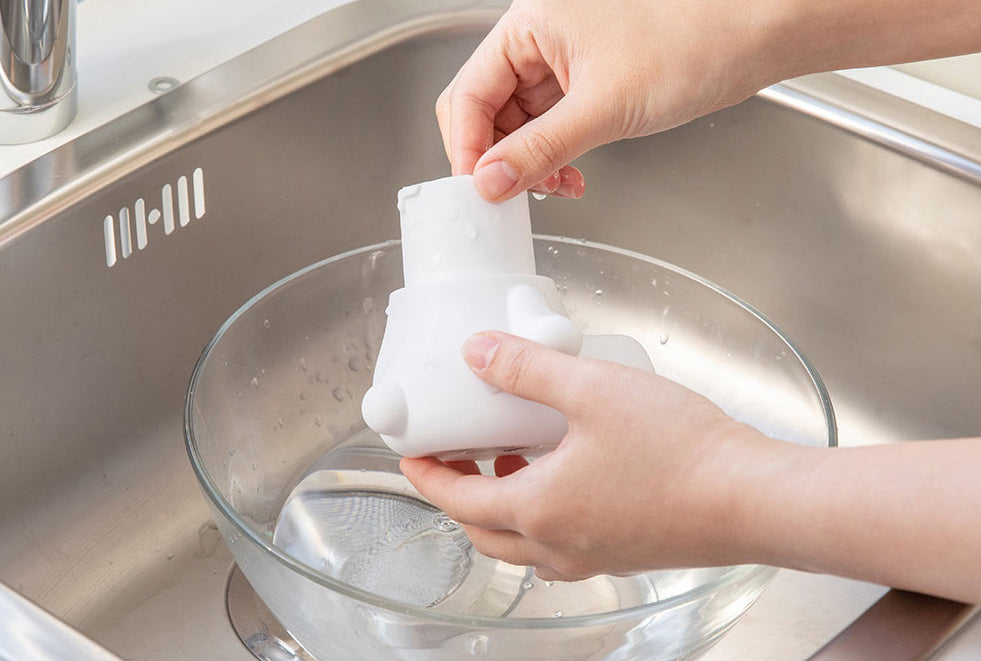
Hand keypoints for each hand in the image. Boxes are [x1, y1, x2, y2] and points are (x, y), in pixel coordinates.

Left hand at [400, 331, 791, 580]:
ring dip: (502, 506)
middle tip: (456, 456)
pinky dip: (543, 515)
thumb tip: (478, 352)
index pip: (457, 500)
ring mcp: (595, 555)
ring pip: (524, 543)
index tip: (412, 455)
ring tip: (512, 457)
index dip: (426, 475)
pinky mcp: (627, 552)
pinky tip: (569, 474)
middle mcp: (560, 544)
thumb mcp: (592, 390)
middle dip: (460, 494)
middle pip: (484, 531)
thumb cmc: (680, 451)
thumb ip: (528, 368)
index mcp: (538, 510)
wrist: (754, 498)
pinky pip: (563, 544)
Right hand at [438, 0, 980, 202]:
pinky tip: (570, 174)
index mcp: (530, 25)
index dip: (468, 149)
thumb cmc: (695, 40)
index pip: (469, 94)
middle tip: (512, 196)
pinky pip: (550, 123)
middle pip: (487, 109)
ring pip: (518, 121)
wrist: (755, 35)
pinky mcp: (588, 81)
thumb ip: (539, 149)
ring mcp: (563, 61)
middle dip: (497, 157)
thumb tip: (491, 182)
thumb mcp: (604, 107)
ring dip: (529, 162)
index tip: (479, 191)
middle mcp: (540, 39)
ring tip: (554, 187)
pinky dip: (554, 154)